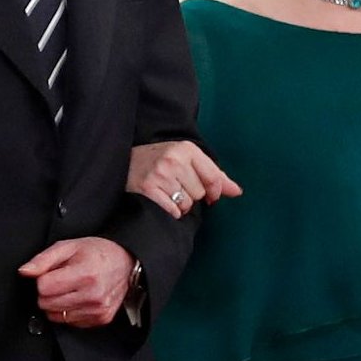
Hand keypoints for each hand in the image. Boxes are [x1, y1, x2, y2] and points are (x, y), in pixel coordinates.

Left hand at [18, 237, 133, 326]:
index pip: (43, 288)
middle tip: (62, 280)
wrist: (125, 262)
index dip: (43, 279)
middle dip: (48, 292)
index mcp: (84, 274)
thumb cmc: (98, 253)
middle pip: (46, 304)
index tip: (53, 273)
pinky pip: (70, 322)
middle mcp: (92, 295)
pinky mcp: (100, 319)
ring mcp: (97, 310)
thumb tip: (25, 272)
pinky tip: (80, 297)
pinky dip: (70, 311)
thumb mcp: (68, 247)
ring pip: (55, 316)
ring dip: (58, 303)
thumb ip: (43, 260)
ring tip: (72, 288)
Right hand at [127, 140, 241, 218]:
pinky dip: (171, 211)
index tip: (211, 195)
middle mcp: (174, 159)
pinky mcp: (148, 188)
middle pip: (200, 193)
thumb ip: (213, 175)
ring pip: (187, 204)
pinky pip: (172, 210)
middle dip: (192, 195)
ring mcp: (160, 174)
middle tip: (178, 187)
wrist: (123, 162)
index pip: (213, 177)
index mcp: (186, 149)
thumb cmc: (159, 161)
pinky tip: (163, 202)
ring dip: (181, 205)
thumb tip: (237, 191)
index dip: (215, 191)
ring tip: (169, 194)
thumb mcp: (186, 159)